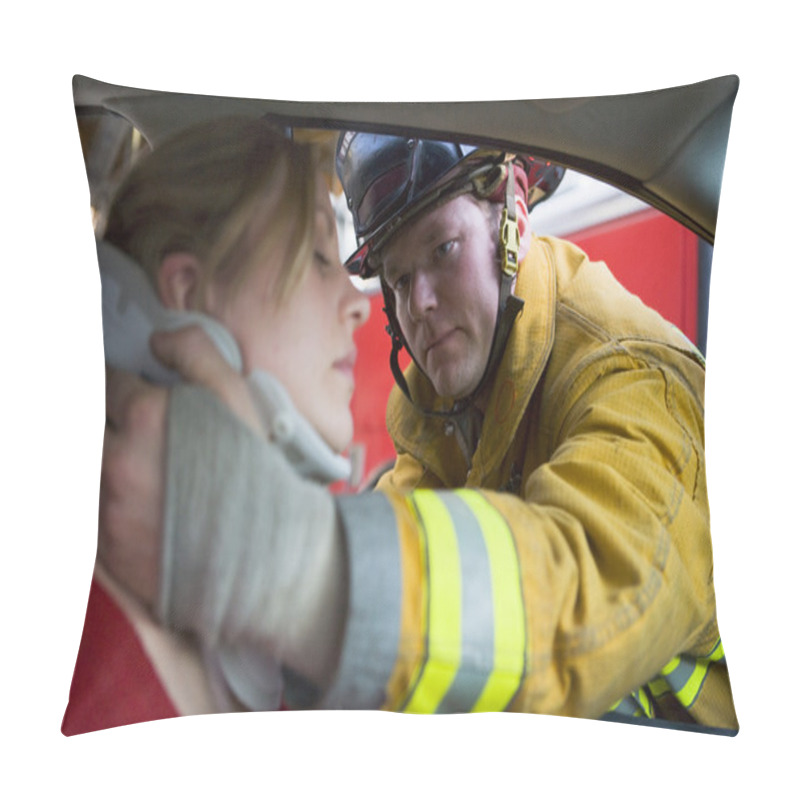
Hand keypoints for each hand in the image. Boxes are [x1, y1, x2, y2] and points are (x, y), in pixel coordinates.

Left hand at [99, 325, 262, 608]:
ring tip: (139, 464)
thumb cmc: (257, 475)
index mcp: (147, 417)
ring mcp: (108, 503)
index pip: (110, 382)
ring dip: (106, 456)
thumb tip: (159, 339)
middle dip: (109, 417)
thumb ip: (199, 353)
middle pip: (90, 421)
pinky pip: (89, 505)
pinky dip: (106, 495)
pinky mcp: (105, 542)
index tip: (134, 391)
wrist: (262, 558)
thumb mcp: (241, 399)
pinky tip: (137, 499)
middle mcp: (118, 458)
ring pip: (88, 463)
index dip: (124, 383)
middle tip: (133, 425)